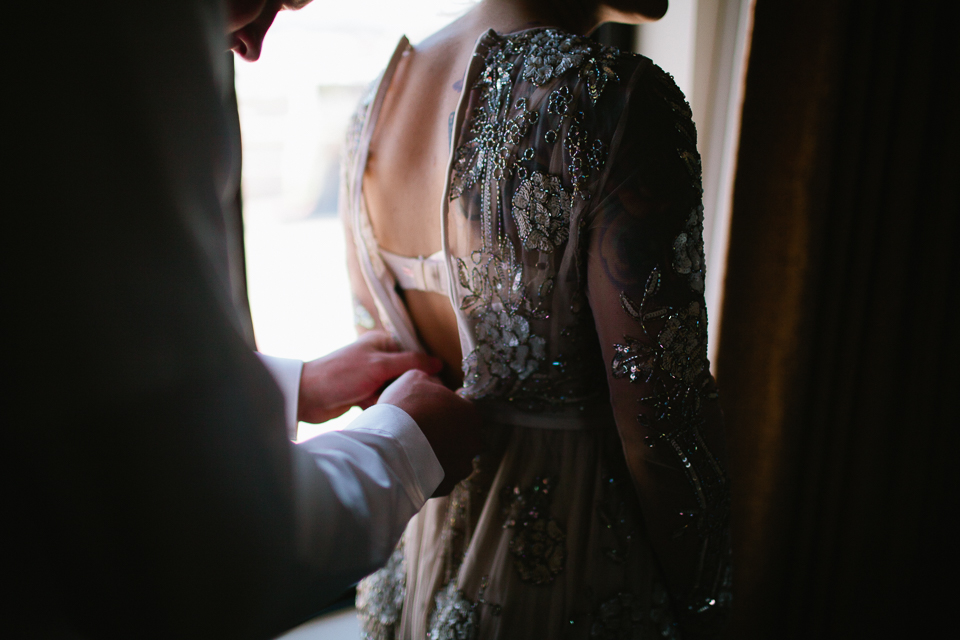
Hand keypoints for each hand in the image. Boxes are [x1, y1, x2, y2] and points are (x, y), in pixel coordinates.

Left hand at [297, 331, 441, 423]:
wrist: (307, 397)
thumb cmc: (341, 375)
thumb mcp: (380, 365)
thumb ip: (410, 362)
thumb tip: (438, 363)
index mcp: (382, 343)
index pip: (414, 354)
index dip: (424, 370)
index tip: (434, 385)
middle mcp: (378, 358)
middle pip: (406, 374)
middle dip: (407, 387)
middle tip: (411, 399)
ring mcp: (371, 377)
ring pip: (395, 390)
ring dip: (393, 399)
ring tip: (388, 404)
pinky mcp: (364, 394)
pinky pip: (383, 401)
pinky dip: (382, 406)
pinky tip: (377, 410)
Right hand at [378, 370, 481, 496]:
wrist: (390, 446)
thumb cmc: (405, 408)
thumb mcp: (415, 378)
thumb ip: (431, 379)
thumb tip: (434, 382)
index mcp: (471, 413)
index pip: (466, 412)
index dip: (448, 412)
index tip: (431, 413)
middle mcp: (474, 441)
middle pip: (465, 438)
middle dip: (450, 436)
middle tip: (426, 432)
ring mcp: (462, 466)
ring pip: (456, 460)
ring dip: (442, 457)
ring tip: (417, 452)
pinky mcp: (449, 486)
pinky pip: (442, 479)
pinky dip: (432, 474)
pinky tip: (415, 466)